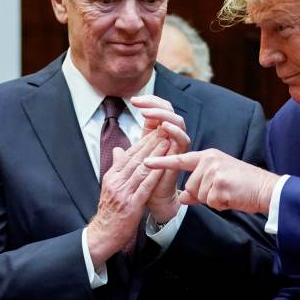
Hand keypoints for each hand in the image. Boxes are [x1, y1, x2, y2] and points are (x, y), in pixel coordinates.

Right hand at [87, 131, 168, 265]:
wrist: (104, 234)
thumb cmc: (111, 212)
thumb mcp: (110, 187)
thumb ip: (117, 169)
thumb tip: (119, 150)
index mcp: (112, 176)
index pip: (128, 154)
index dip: (143, 142)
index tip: (154, 131)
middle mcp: (116, 181)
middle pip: (135, 158)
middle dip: (151, 143)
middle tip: (163, 130)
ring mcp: (123, 192)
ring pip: (141, 169)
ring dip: (155, 155)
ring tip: (167, 142)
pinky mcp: (131, 204)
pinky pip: (145, 186)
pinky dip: (155, 175)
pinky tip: (164, 166)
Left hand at [132, 95, 189, 223]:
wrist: (153, 199)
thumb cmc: (145, 180)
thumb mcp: (133, 164)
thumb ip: (128, 153)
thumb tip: (116, 148)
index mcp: (160, 134)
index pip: (159, 108)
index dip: (148, 101)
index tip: (133, 100)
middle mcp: (171, 136)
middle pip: (169, 110)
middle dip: (154, 104)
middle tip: (138, 103)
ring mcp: (178, 145)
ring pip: (177, 121)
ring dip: (162, 114)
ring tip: (147, 114)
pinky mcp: (183, 154)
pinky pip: (182, 139)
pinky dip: (173, 131)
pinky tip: (161, 127)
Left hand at [145, 149, 279, 213]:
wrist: (265, 189)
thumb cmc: (242, 185)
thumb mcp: (218, 181)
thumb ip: (199, 187)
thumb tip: (183, 198)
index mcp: (207, 156)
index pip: (180, 160)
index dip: (162, 162)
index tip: (145, 162)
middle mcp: (209, 160)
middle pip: (190, 186)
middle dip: (203, 195)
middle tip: (222, 191)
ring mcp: (214, 171)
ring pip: (198, 195)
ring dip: (212, 200)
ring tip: (228, 193)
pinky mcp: (219, 184)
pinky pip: (209, 201)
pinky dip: (220, 204)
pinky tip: (231, 197)